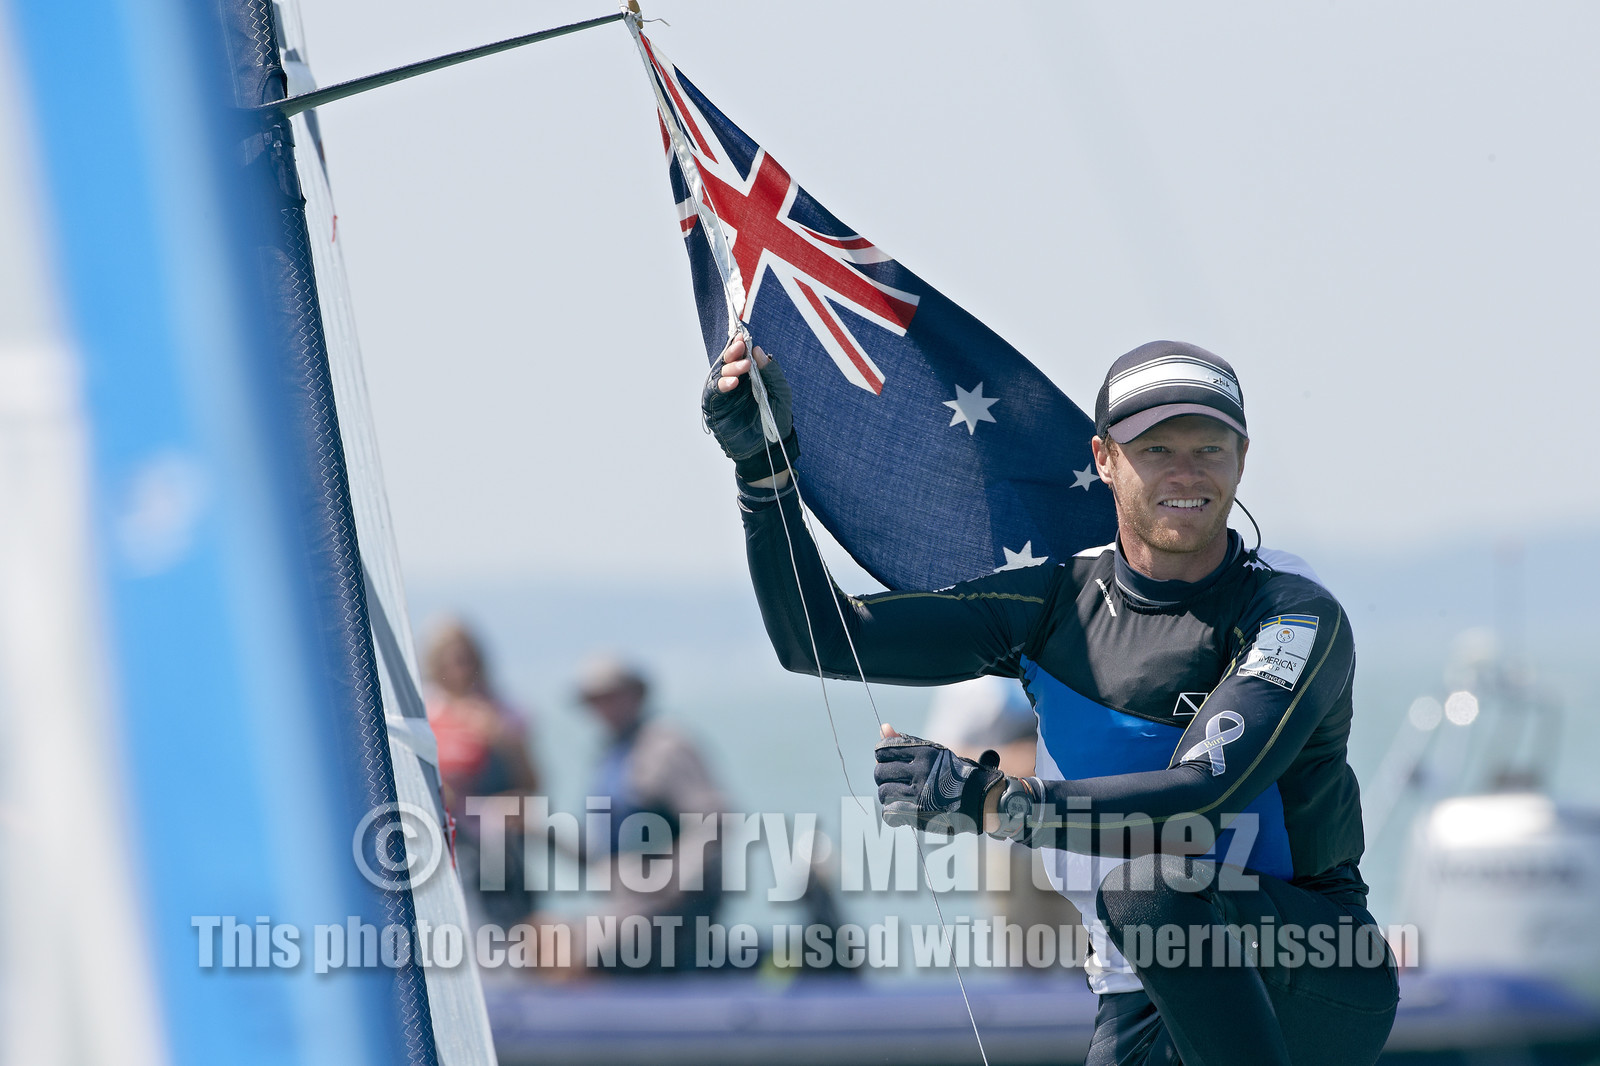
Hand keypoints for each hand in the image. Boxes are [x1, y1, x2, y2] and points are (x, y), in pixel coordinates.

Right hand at [703, 334, 798, 481]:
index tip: (743, 337)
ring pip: (718, 375)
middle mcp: (734, 383)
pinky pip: (713, 394)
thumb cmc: (776, 419)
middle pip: (727, 362)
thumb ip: (772, 373)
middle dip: (733, 353)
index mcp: (749, 377)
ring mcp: (723, 396)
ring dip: (729, 368)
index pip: (740, 357)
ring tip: (743, 368)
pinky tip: (732, 383)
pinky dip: (721, 385)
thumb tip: (759, 351)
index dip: (740, 346)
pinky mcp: (715, 409)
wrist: (770, 449)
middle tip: (741, 347)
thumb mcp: (781, 393)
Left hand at [873, 723, 1004, 832]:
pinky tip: (901, 808)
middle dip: (883, 776)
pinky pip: (889, 812)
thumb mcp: (934, 751)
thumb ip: (906, 741)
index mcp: (924, 753)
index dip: (882, 756)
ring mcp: (919, 794)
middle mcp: (921, 772)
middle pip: (880, 772)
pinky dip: (892, 812)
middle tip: (894, 779)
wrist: (979, 798)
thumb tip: (883, 727)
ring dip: (887, 794)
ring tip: (899, 794)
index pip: (884, 750)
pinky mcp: (919, 814)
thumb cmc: (954, 772)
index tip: (889, 760)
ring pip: (883, 792)